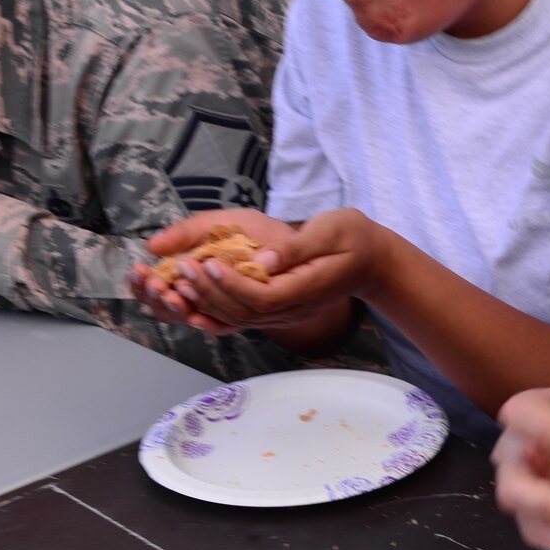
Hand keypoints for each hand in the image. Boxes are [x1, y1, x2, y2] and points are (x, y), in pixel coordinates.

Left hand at [139, 206, 380, 334]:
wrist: (370, 261)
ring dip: (206, 302)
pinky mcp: (278, 311)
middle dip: (209, 292)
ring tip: (178, 280)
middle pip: (245, 312)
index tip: (207, 261)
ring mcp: (286, 314)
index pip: (263, 296)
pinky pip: (242, 319)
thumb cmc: (353, 238)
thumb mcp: (333, 230)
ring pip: (239, 319)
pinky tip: (191, 304)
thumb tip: (265, 259)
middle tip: (181, 267)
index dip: (231, 284)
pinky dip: (214, 314)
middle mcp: (295, 308)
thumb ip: (298, 247)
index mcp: (308, 288)